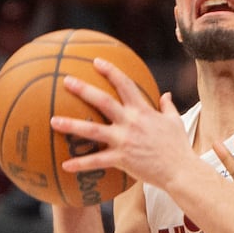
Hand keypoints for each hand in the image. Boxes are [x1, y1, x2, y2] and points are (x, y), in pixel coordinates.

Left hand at [52, 58, 192, 188]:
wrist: (181, 171)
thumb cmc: (178, 147)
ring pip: (93, 130)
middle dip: (83, 89)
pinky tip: (65, 165)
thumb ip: (168, 107)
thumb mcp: (175, 122)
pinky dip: (80, 163)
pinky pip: (96, 161)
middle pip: (103, 101)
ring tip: (53, 121)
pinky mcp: (121, 159)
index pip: (125, 84)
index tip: (96, 61)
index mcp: (143, 111)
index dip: (110, 71)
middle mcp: (131, 122)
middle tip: (66, 80)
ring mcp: (124, 141)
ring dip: (71, 125)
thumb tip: (166, 95)